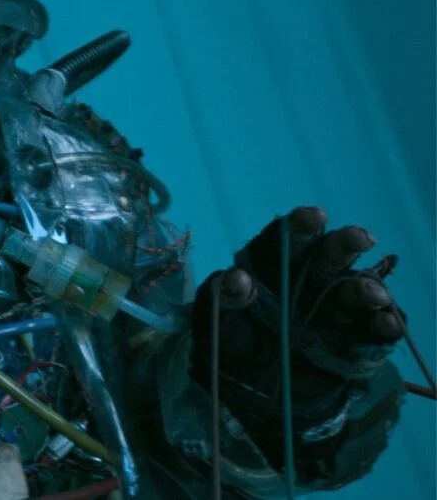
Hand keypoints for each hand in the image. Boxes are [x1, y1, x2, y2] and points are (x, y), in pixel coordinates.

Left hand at [191, 207, 402, 419]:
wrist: (252, 389)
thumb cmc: (232, 341)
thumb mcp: (217, 320)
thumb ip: (224, 297)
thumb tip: (236, 278)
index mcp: (274, 264)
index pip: (287, 238)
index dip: (302, 225)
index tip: (315, 216)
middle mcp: (310, 278)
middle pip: (330, 254)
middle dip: (346, 243)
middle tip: (361, 239)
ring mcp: (335, 307)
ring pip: (357, 287)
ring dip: (367, 287)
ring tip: (372, 296)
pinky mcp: (355, 337)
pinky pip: (375, 327)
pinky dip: (386, 324)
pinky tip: (388, 323)